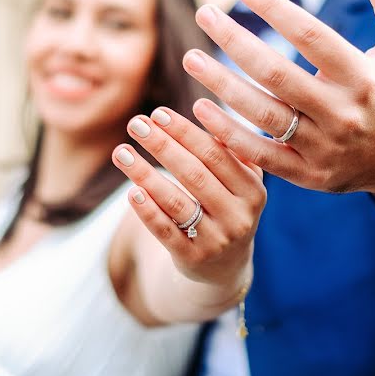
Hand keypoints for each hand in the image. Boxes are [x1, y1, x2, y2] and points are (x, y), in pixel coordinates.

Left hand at [112, 106, 264, 286]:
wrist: (225, 266)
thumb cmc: (226, 206)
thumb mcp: (240, 182)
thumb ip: (229, 150)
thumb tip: (207, 109)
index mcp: (253, 191)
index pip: (216, 155)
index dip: (186, 132)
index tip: (159, 112)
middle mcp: (239, 217)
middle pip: (194, 174)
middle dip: (162, 145)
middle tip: (136, 123)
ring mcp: (217, 240)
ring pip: (176, 202)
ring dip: (145, 173)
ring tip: (121, 151)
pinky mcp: (193, 259)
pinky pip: (165, 231)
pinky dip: (147, 210)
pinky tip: (130, 190)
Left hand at [182, 0, 374, 194]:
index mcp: (362, 77)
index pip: (311, 36)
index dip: (273, 8)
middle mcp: (341, 113)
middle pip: (277, 74)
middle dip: (235, 42)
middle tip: (203, 14)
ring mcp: (323, 146)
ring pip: (263, 114)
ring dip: (222, 85)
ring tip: (192, 59)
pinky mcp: (308, 174)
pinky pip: (260, 154)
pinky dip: (228, 134)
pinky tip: (200, 109)